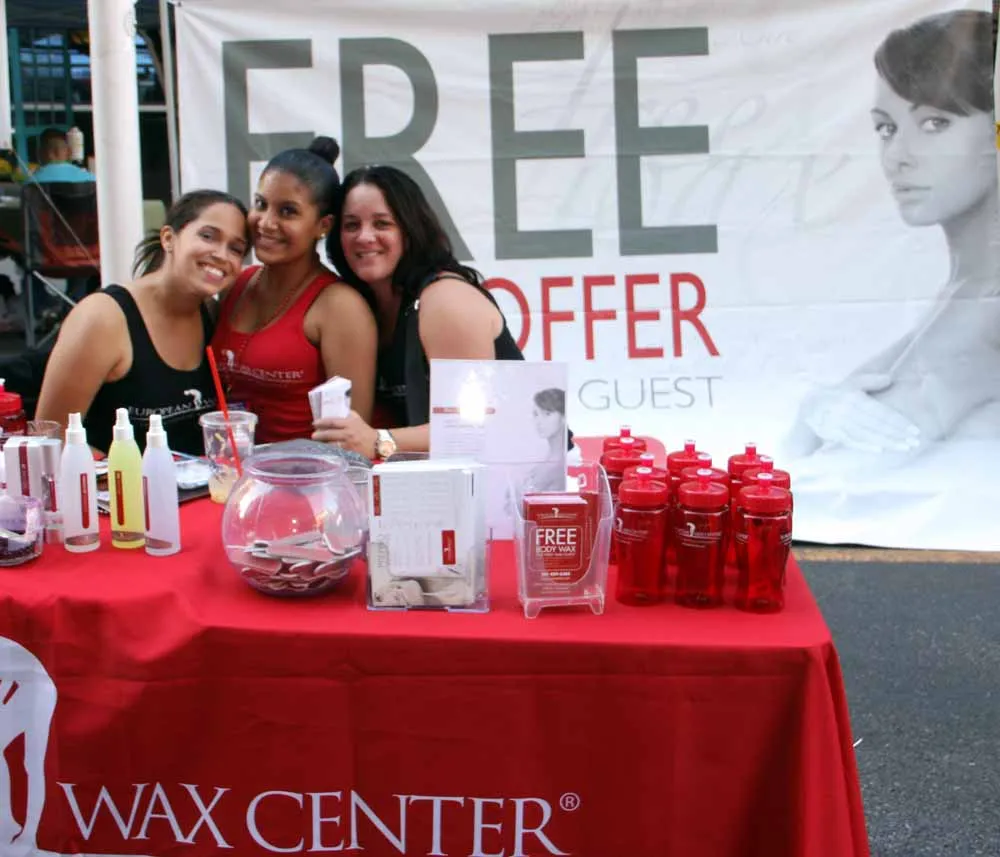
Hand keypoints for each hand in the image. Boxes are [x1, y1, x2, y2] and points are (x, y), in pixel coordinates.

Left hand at [312, 410, 377, 457]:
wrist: (377, 444)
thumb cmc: (365, 431)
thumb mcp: (357, 419)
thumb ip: (348, 414)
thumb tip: (339, 408)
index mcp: (349, 423)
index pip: (332, 421)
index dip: (322, 422)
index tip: (314, 423)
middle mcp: (348, 433)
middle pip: (330, 434)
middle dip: (319, 435)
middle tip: (313, 435)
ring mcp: (348, 444)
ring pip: (332, 444)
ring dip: (323, 444)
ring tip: (317, 444)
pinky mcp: (349, 453)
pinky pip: (337, 452)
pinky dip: (330, 452)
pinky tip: (325, 452)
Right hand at [801, 374, 920, 452]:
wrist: (808, 406)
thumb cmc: (836, 395)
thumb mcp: (851, 383)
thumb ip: (870, 381)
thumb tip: (890, 378)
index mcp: (854, 397)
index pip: (881, 411)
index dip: (899, 421)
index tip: (914, 430)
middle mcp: (847, 409)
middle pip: (876, 424)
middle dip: (897, 433)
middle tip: (914, 442)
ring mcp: (839, 422)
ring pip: (866, 433)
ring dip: (886, 441)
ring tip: (903, 447)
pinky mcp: (832, 432)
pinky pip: (851, 440)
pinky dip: (865, 445)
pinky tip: (880, 450)